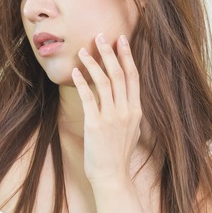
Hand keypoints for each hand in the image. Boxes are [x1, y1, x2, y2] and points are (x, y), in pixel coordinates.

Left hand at [71, 33, 141, 184]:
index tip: (122, 40)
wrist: (112, 176)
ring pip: (104, 82)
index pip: (133, 77)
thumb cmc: (118, 155)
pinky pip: (89, 98)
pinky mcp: (96, 124)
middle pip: (119, 74)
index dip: (127, 56)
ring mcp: (112, 117)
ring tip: (83, 51)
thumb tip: (125, 99)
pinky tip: (75, 72)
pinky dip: (82, 83)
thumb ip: (128, 113)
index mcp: (136, 111)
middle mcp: (126, 111)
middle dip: (110, 53)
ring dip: (93, 64)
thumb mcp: (130, 131)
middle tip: (101, 36)